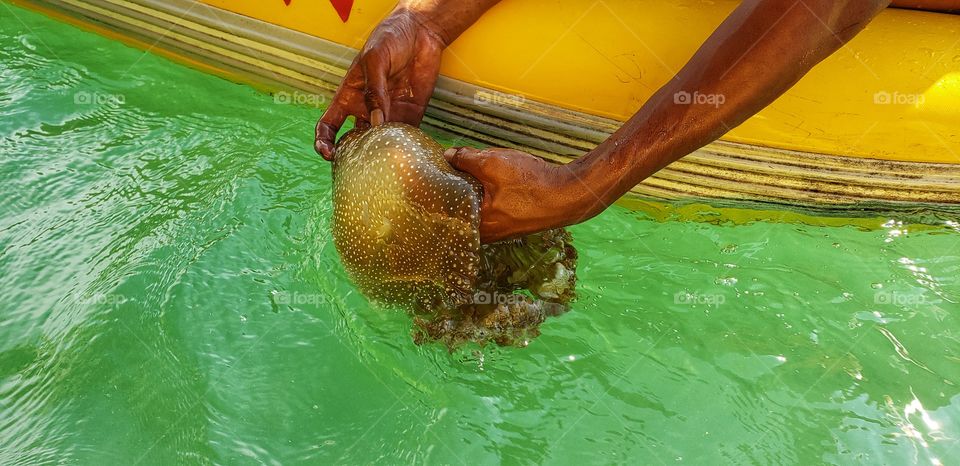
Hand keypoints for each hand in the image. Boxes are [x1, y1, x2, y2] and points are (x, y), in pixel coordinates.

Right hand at [314, 8, 444, 159]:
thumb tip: (377, 122)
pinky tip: (408, 153)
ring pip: (381, 144)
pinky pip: (406, 138)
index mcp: (349, 97)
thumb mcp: (375, 60)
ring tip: (387, 159)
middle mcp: (366, 110)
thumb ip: (374, 91)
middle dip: (354, 157)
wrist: (421, 31)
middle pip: (354, 141)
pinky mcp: (411, 116)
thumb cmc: (390, 39)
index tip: (329, 154)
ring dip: (382, 154)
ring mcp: (388, 115)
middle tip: (362, 166)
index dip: (324, 142)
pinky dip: (406, 148)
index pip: (329, 125)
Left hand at [444, 147, 595, 242]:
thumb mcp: (493, 163)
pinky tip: (492, 180)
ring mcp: (500, 230)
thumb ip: (466, 159)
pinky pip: (491, 207)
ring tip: (471, 171)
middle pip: (461, 208)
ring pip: (476, 206)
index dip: (439, 190)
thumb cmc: (532, 184)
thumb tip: (448, 155)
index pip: (446, 210)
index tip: (434, 173)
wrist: (568, 194)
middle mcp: (487, 234)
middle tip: (451, 167)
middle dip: (457, 188)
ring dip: (474, 190)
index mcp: (477, 226)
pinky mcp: (511, 223)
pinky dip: (488, 194)